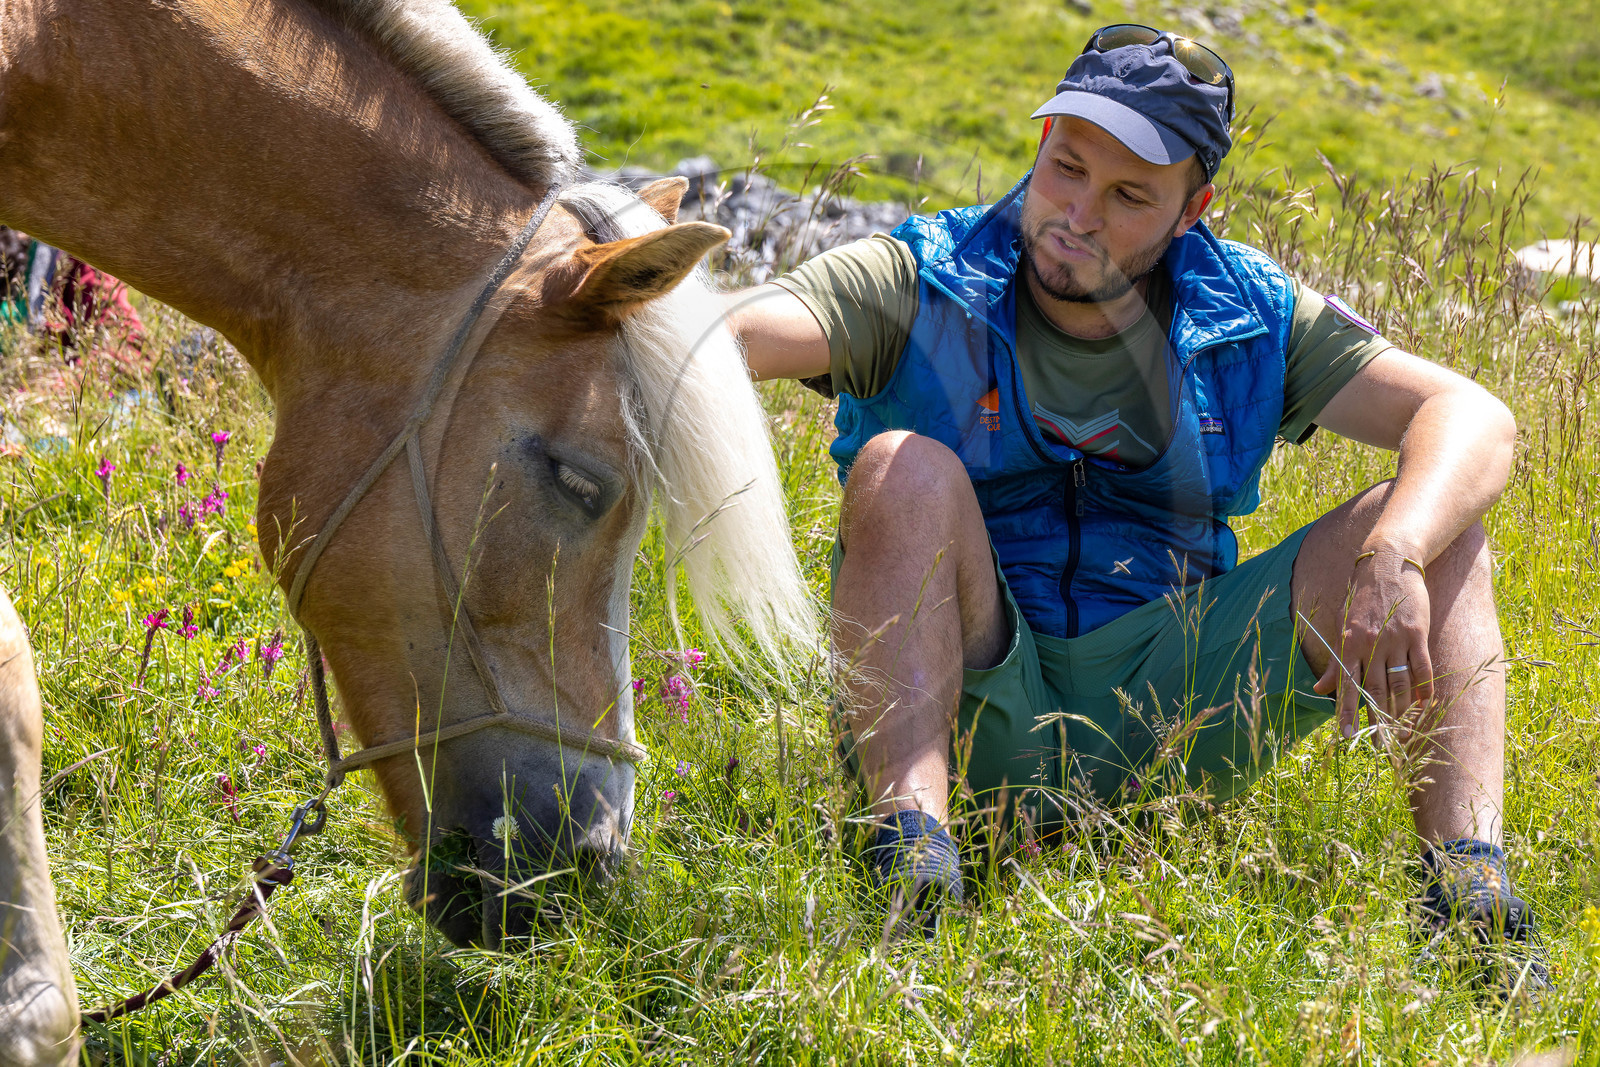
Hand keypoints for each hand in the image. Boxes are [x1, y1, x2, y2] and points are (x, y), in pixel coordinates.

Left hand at [1311, 547, 1434, 745]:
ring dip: (1401, 710)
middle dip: (1376, 720)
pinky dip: (1423, 689)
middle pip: (1374, 690)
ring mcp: (1395, 639)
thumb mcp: (1343, 626)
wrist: (1387, 563)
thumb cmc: (1361, 598)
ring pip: (1399, 683)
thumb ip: (1335, 661)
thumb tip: (1318, 687)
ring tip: (1402, 732)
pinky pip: (1422, 668)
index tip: (1346, 736)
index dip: (1345, 711)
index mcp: (1348, 643)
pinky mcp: (1417, 633)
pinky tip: (1424, 705)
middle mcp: (1370, 644)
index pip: (1345, 684)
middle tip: (1380, 744)